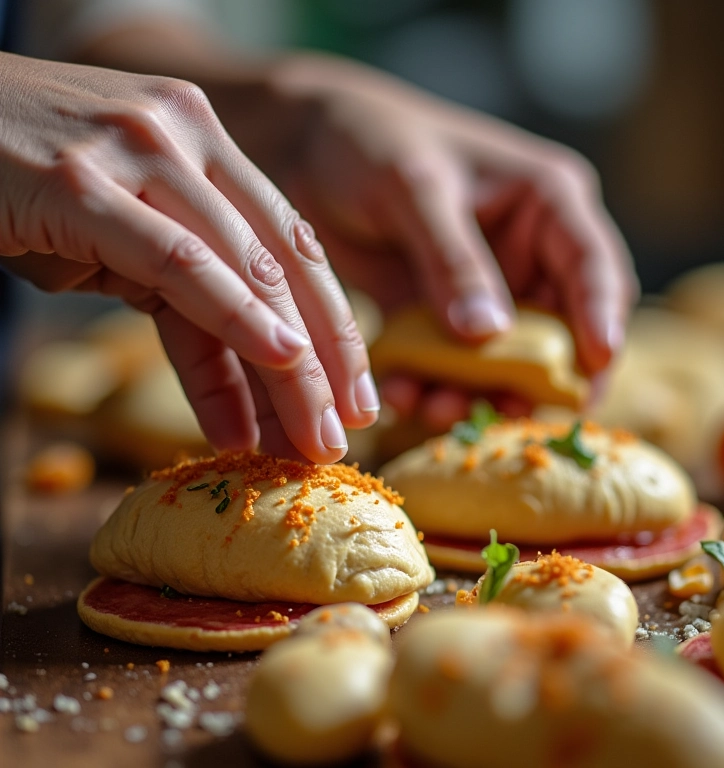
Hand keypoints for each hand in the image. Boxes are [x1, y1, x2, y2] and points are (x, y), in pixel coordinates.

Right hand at [0, 53, 378, 462]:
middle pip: (286, 263)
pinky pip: (180, 262)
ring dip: (290, 367)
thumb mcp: (125, 246)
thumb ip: (188, 309)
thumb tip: (239, 407)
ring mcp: (141, 150)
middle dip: (326, 358)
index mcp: (206, 147)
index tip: (355, 393)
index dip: (333, 326)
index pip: (293, 247)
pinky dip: (236, 317)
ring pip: (248, 271)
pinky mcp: (83, 181)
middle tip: (349, 429)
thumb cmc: (21, 184)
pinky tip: (280, 364)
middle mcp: (188, 138)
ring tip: (313, 436)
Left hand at [232, 55, 637, 430]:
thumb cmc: (371, 142)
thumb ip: (454, 261)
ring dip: (477, 391)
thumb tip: (489, 335)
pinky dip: (433, 383)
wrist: (310, 148)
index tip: (593, 368)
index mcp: (545, 202)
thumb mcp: (415, 191)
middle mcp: (527, 251)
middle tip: (505, 415)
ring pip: (504, 358)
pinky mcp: (443, 313)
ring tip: (436, 407)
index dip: (603, 319)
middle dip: (534, 377)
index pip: (595, 266)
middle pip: (558, 329)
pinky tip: (403, 392)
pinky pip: (452, 362)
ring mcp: (486, 288)